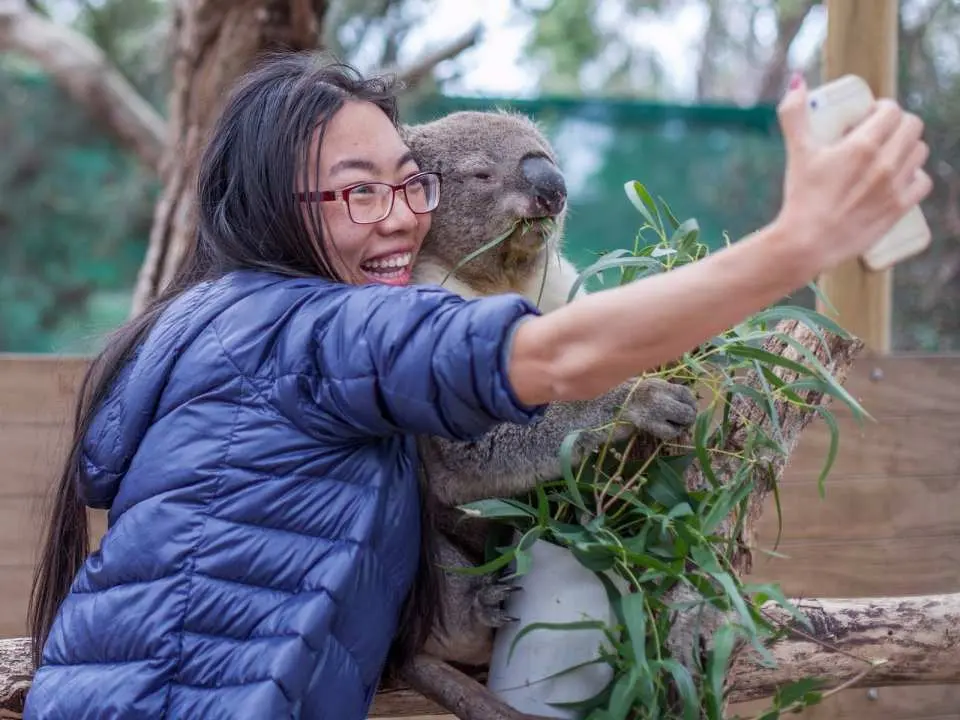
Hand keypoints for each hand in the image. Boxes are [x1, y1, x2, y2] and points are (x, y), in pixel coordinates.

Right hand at [774, 73, 932, 271]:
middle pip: (912, 126)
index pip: (891, 111)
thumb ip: (794, 114)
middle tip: (879, 132)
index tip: (868, 116)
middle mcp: (884, 164)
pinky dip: (914, 176)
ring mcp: (894, 187)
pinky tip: (897, 177)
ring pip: (920, 151)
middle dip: (898, 124)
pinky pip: (923, 182)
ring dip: (907, 147)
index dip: (882, 108)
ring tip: (887, 154)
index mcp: (861, 146)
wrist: (806, 243)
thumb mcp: (797, 152)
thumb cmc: (800, 197)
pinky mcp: (898, 208)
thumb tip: (797, 81)